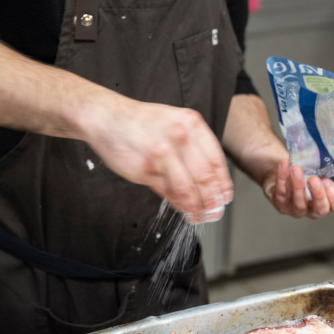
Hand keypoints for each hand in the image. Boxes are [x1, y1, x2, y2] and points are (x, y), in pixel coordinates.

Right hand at [82, 99, 232, 222]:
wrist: (107, 117)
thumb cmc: (144, 122)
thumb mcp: (176, 122)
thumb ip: (195, 145)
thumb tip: (213, 178)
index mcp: (192, 123)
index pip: (217, 160)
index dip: (223, 183)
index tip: (225, 196)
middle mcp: (180, 137)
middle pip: (205, 178)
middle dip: (212, 200)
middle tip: (215, 212)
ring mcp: (162, 154)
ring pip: (187, 189)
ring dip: (197, 207)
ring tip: (201, 216)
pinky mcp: (145, 170)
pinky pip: (168, 192)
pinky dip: (179, 204)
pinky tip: (184, 209)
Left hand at [261, 160, 333, 218]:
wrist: (284, 177)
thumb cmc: (307, 176)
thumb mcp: (320, 173)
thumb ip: (327, 171)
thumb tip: (329, 159)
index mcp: (327, 203)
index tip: (328, 181)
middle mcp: (313, 211)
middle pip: (320, 209)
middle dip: (317, 194)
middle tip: (313, 179)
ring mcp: (296, 210)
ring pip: (299, 203)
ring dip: (298, 185)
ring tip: (296, 169)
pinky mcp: (281, 205)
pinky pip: (282, 193)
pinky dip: (282, 178)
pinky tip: (285, 165)